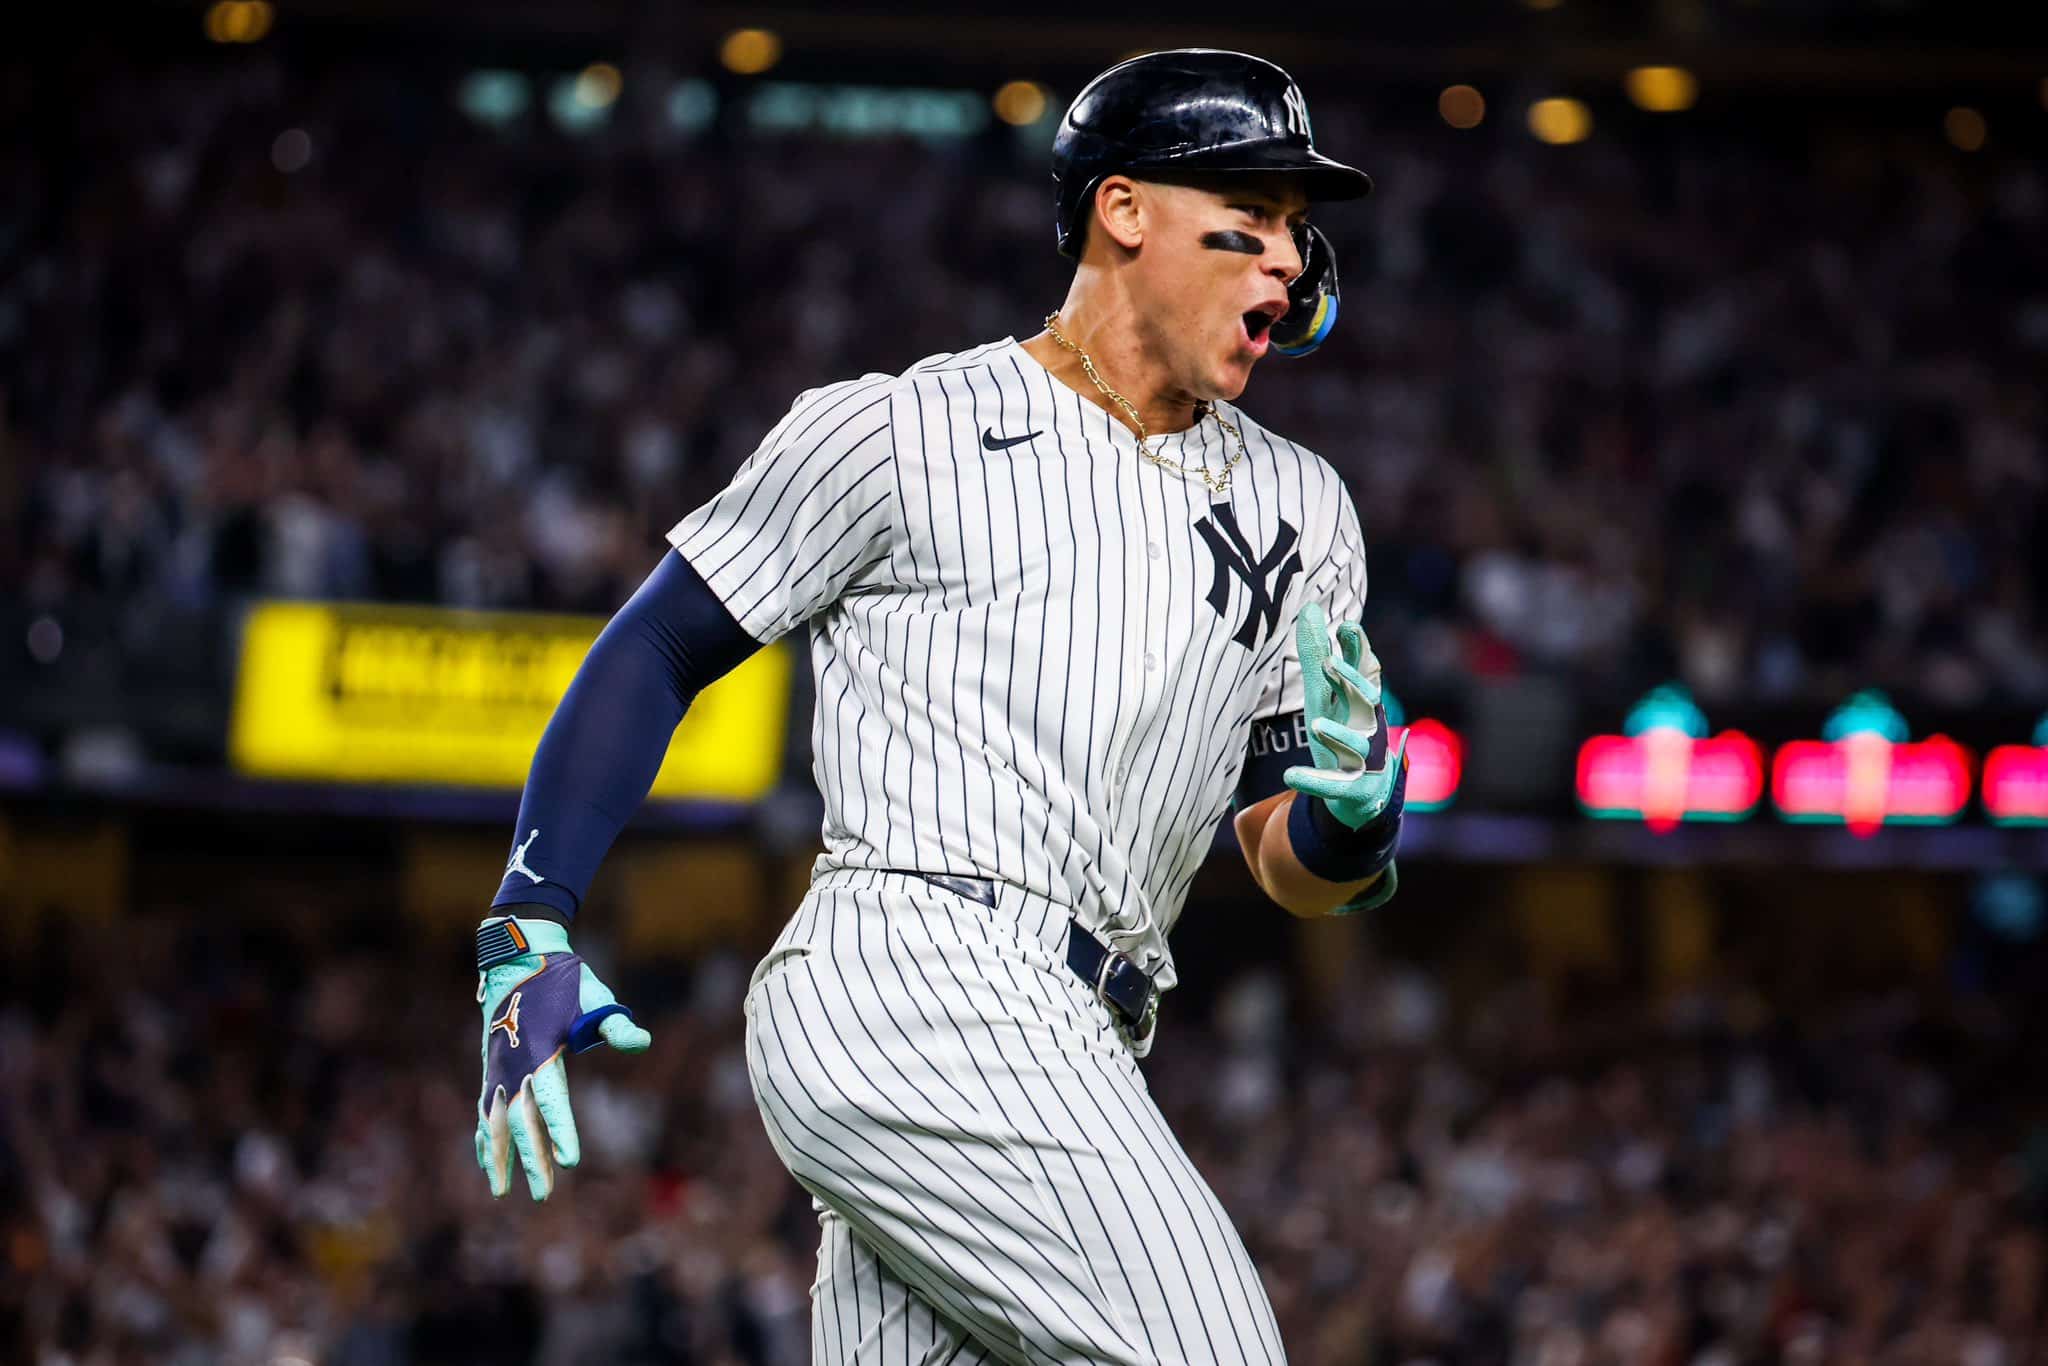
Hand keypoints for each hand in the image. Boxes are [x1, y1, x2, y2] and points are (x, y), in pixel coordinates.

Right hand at [474, 916, 650, 1200]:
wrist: (519, 955)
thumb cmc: (563, 979)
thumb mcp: (594, 997)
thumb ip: (615, 1025)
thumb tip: (642, 1043)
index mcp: (541, 1051)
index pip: (552, 1100)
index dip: (560, 1131)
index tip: (570, 1162)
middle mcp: (515, 1064)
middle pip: (522, 1121)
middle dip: (533, 1160)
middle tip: (545, 1195)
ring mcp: (498, 1068)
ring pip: (495, 1122)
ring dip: (499, 1157)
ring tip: (502, 1192)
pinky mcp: (491, 1068)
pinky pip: (484, 1109)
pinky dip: (484, 1137)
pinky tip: (486, 1162)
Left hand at [1283, 601, 1407, 830]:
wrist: (1362, 790)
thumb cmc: (1342, 729)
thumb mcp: (1324, 693)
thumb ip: (1317, 653)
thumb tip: (1309, 607)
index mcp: (1360, 700)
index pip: (1364, 671)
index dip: (1357, 650)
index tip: (1347, 627)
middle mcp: (1367, 725)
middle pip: (1365, 701)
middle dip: (1350, 683)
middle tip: (1328, 664)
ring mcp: (1363, 758)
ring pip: (1355, 745)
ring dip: (1338, 735)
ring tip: (1317, 725)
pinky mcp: (1351, 787)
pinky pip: (1334, 784)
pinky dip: (1314, 781)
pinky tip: (1291, 775)